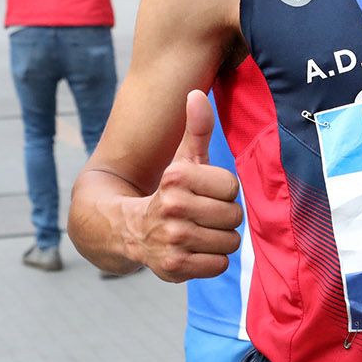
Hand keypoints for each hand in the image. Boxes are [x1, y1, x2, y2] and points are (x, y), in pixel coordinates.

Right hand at [127, 92, 242, 282]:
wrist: (127, 230)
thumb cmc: (168, 191)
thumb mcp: (182, 159)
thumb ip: (196, 128)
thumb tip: (196, 93)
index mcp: (177, 177)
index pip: (232, 186)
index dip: (223, 191)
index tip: (205, 192)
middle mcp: (172, 207)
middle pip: (233, 215)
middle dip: (223, 216)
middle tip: (203, 215)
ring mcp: (173, 239)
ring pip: (229, 241)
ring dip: (219, 239)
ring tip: (199, 232)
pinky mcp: (174, 268)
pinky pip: (219, 265)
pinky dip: (211, 261)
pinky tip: (194, 250)